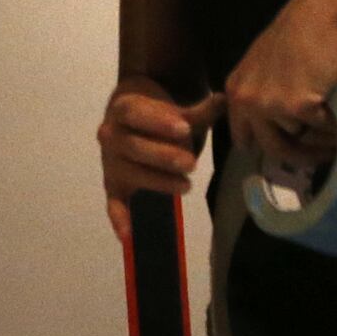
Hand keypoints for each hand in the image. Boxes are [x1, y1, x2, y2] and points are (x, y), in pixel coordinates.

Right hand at [99, 87, 221, 238]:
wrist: (133, 120)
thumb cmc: (158, 114)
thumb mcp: (177, 110)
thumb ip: (199, 111)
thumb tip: (226, 100)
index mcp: (123, 108)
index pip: (135, 113)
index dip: (157, 121)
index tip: (184, 128)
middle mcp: (110, 134)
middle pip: (132, 145)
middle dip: (163, 155)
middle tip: (191, 164)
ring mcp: (110, 162)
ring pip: (128, 172)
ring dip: (155, 181)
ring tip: (186, 186)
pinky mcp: (113, 185)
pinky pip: (113, 202)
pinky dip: (118, 218)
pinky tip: (128, 234)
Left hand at [221, 0, 336, 171]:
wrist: (319, 15)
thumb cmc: (296, 36)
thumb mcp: (260, 67)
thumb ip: (258, 95)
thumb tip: (270, 129)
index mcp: (235, 92)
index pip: (242, 138)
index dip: (264, 145)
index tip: (283, 148)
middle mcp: (247, 101)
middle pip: (270, 148)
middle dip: (295, 155)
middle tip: (316, 156)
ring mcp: (271, 105)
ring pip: (297, 139)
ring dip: (315, 137)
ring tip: (330, 126)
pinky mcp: (299, 105)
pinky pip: (319, 127)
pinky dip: (331, 121)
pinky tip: (336, 106)